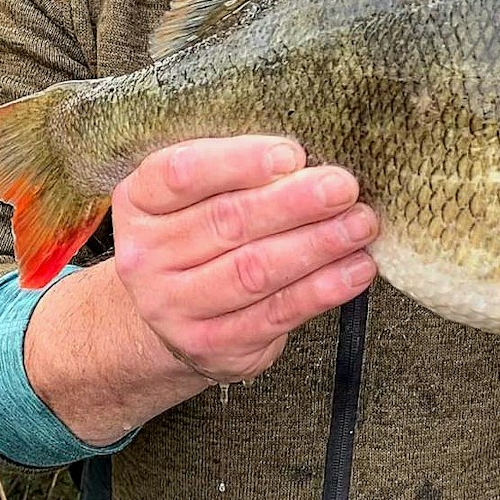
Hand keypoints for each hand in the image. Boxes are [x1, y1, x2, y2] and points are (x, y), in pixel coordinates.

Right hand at [112, 136, 378, 384]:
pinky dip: (322, 290)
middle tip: (344, 187)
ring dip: (316, 245)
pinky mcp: (213, 345)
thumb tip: (311, 157)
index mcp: (139, 201)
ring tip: (360, 224)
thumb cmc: (200, 233)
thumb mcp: (198, 194)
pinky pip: (276, 313)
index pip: (181, 173)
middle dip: (294, 202)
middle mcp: (146, 256)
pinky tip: (356, 268)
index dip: (238, 161)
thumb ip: (238, 171)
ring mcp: (174, 307)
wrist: (171, 316)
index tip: (292, 154)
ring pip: (254, 270)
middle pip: (227, 222)